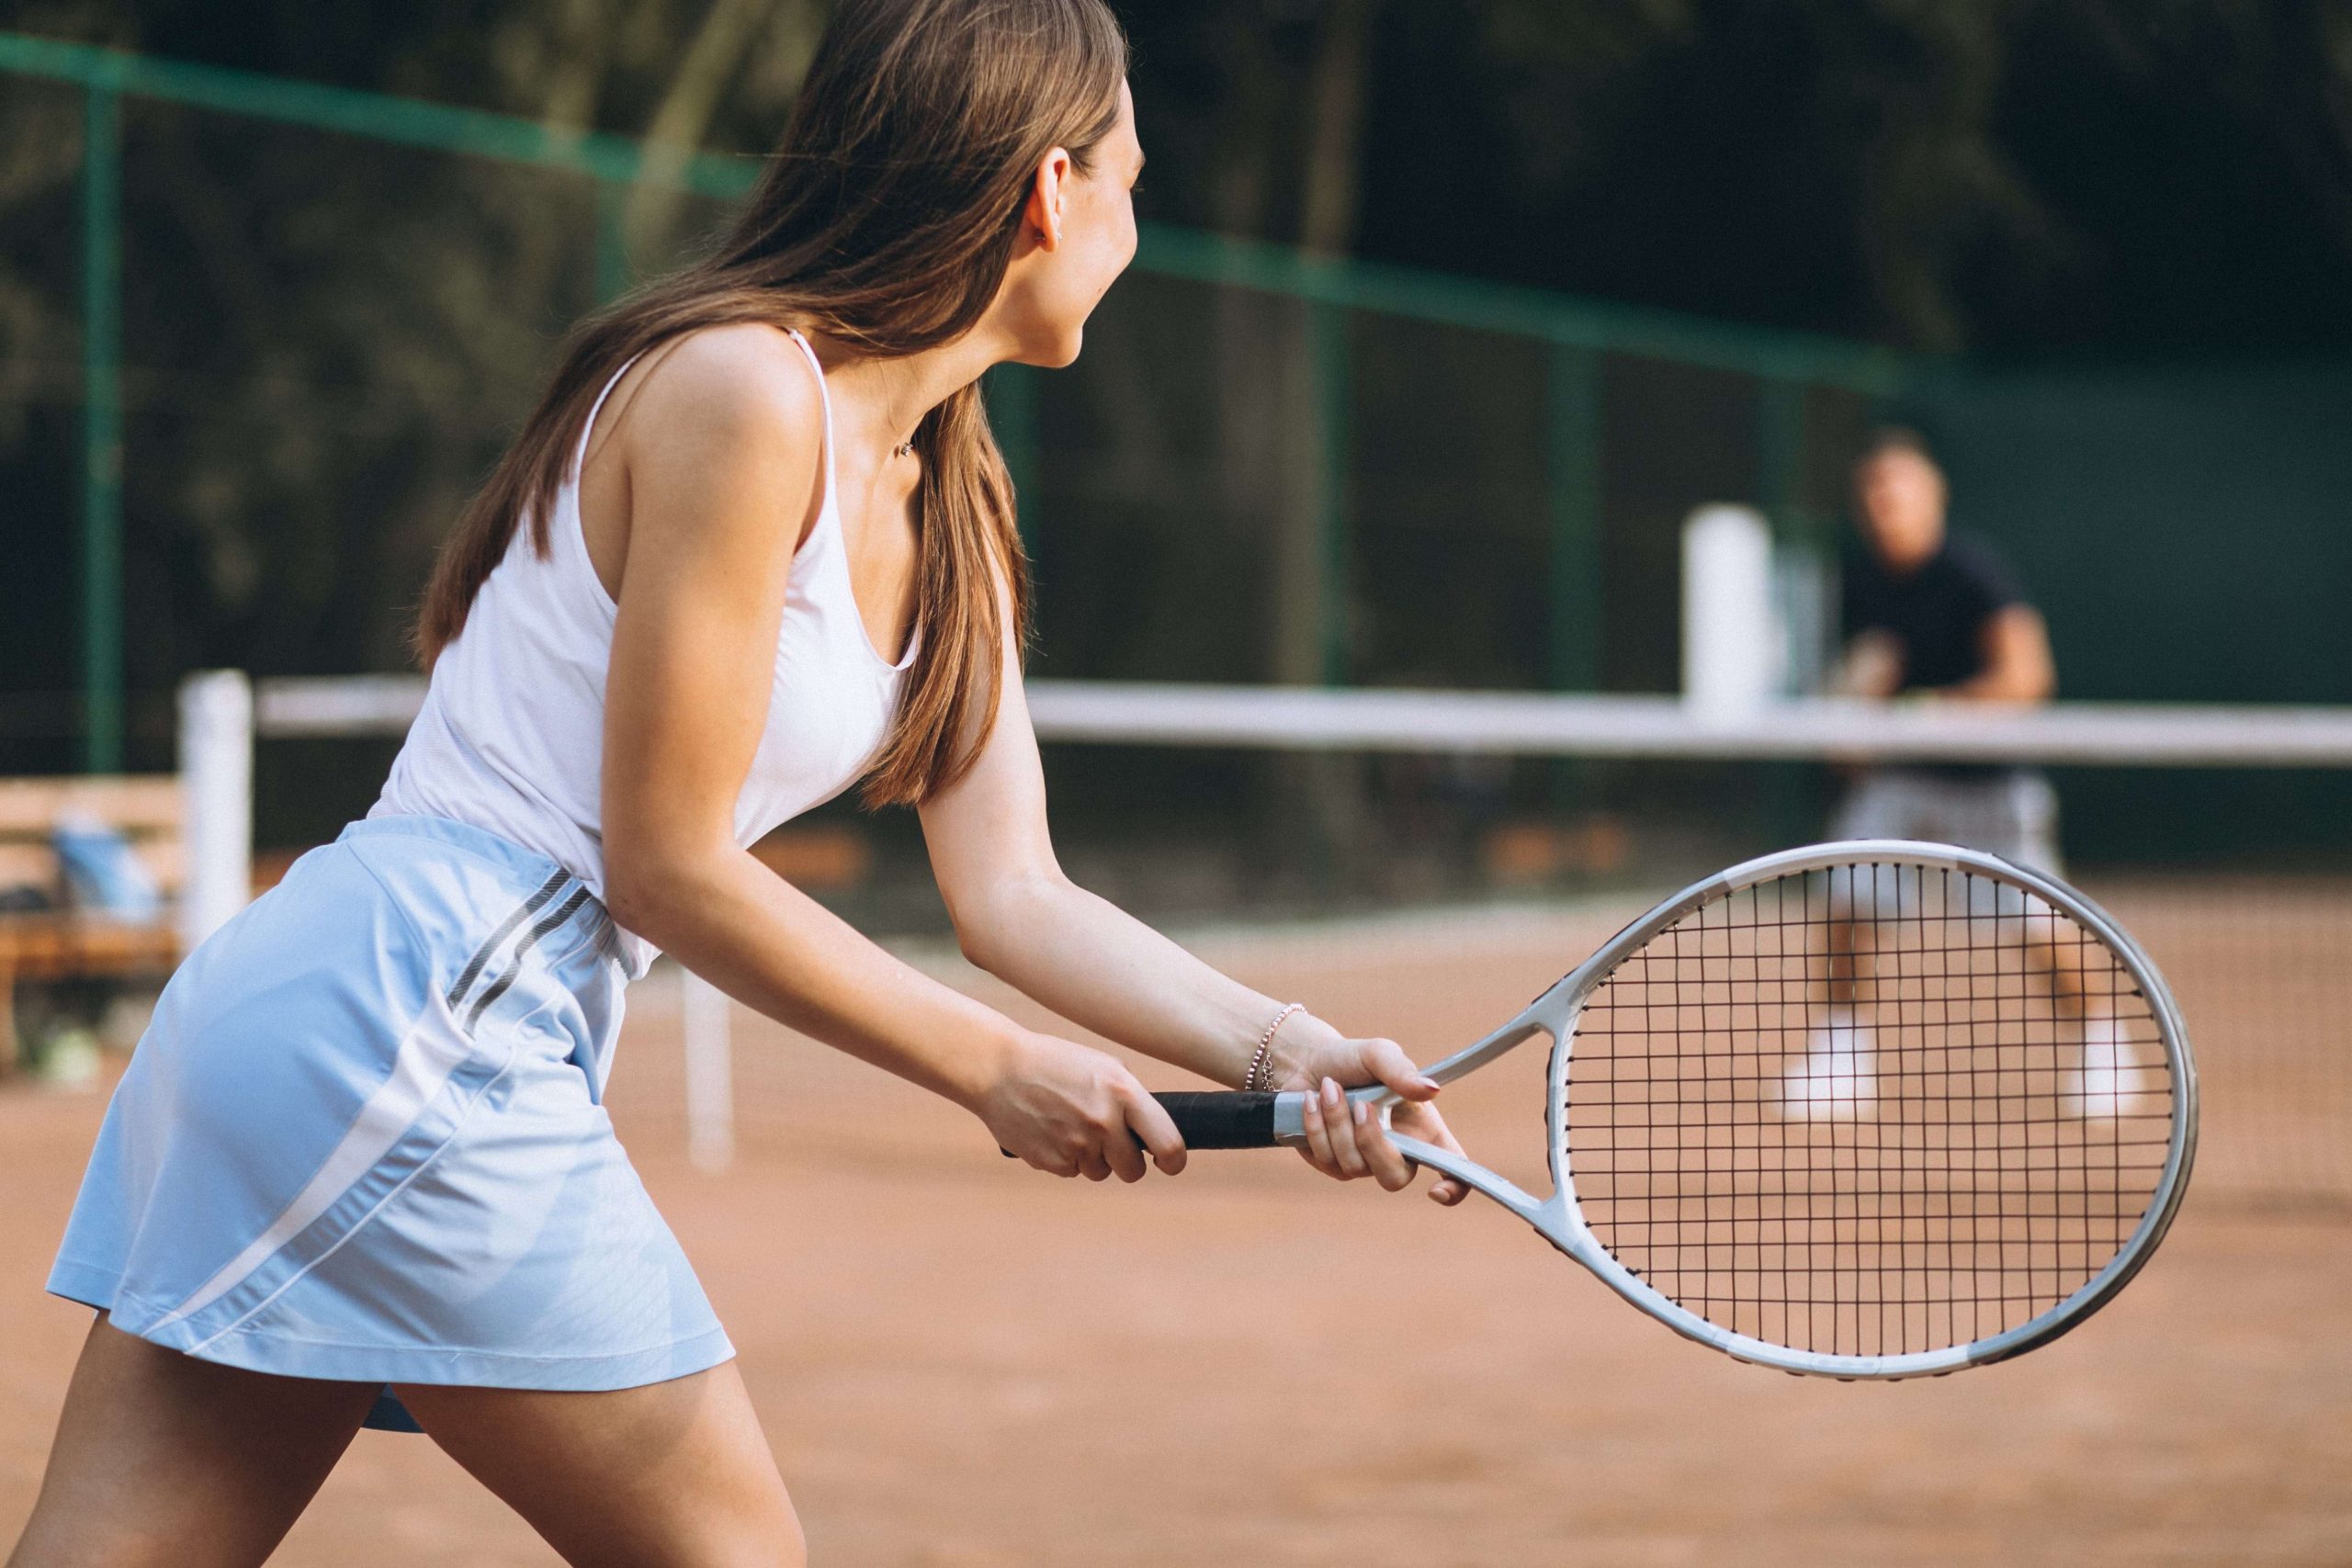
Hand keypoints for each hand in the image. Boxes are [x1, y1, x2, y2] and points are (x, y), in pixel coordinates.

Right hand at [981, 1031, 1185, 1181]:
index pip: (1168, 1143)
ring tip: (1068, 1124)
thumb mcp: (1102, 1067)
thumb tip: (1154, 1134)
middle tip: (1109, 1141)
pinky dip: (1065, 1158)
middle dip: (1125, 1161)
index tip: (1169, 1163)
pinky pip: (1072, 1172)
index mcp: (1123, 1092)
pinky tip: (1050, 1130)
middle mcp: (1103, 1121)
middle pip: (1133, 1170)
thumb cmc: (1056, 1064)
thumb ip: (1131, 1099)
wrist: (998, 1069)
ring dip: (1091, 1157)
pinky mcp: (1052, 1162)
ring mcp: (1077, 1145)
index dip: (1173, 1160)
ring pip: (1100, 1172)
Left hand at [1274, 1027, 1470, 1205]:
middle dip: (1372, 1142)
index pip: (1451, 1166)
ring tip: (1328, 1087)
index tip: (1434, 1190)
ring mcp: (1363, 1164)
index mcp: (1422, 1129)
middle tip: (1361, 1105)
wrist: (1308, 1062)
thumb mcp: (1379, 1055)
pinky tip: (1311, 1100)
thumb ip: (1402, 1072)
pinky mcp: (1332, 1165)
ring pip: (1353, 1165)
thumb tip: (1431, 1090)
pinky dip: (1317, 1126)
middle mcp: (1397, 1152)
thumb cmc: (1353, 1060)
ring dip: (1337, 1122)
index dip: (1454, 1188)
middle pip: (1394, 1178)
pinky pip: (1326, 1160)